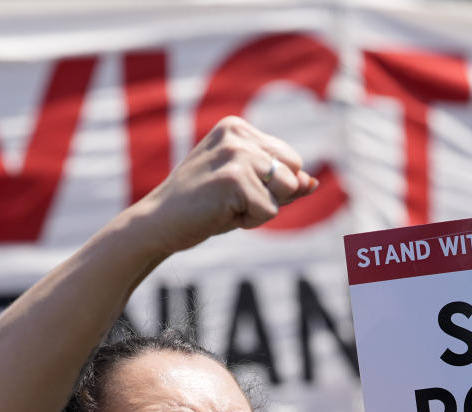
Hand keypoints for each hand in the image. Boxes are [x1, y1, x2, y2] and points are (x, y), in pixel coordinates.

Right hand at [133, 116, 317, 256]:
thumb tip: (313, 182)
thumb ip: (279, 183)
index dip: (270, 186)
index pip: (289, 160)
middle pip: (293, 172)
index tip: (232, 190)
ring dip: (261, 210)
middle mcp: (237, 135)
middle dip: (271, 196)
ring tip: (226, 206)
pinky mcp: (234, 179)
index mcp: (237, 128)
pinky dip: (250, 222)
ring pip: (285, 191)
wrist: (157, 224)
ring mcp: (236, 154)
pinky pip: (269, 211)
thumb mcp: (244, 189)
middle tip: (229, 200)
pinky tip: (220, 214)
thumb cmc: (200, 207)